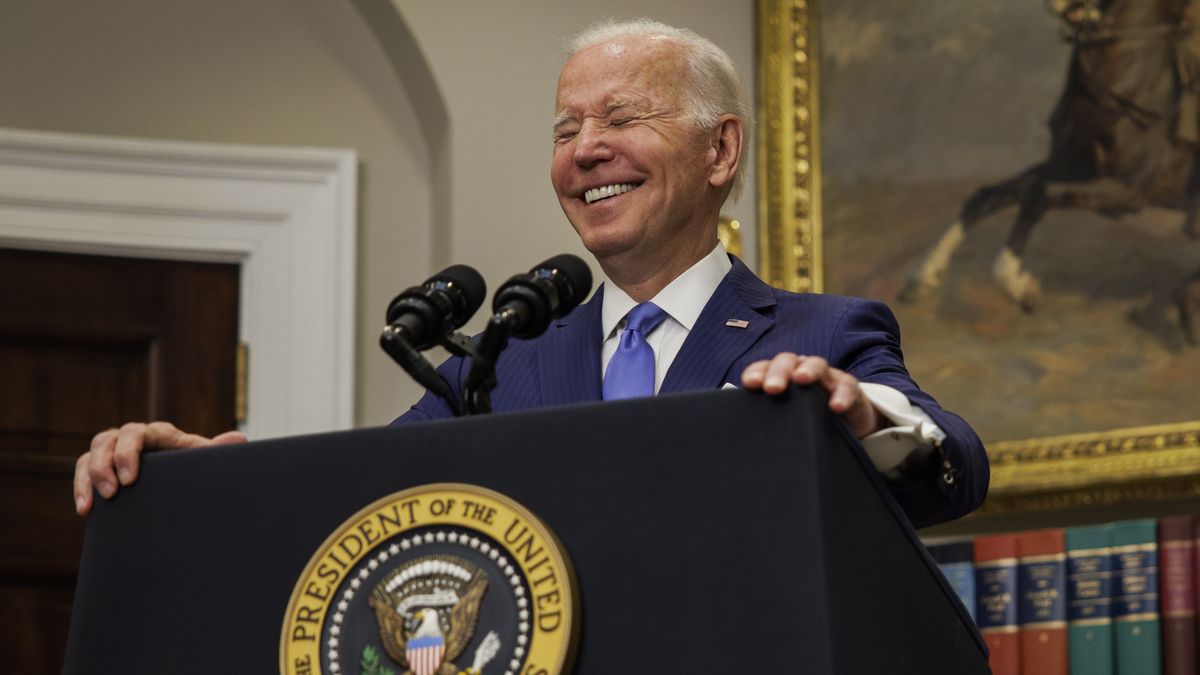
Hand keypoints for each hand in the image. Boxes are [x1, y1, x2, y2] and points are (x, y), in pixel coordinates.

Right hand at [74, 422, 245, 515]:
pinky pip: (81, 470)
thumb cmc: (195, 468)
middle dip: (104, 466)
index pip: (136, 433)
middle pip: (108, 440)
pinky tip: (85, 511)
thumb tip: (240, 438)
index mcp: (159, 434)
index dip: (128, 453)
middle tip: (114, 493)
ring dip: (89, 477)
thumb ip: (217, 451)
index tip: (130, 480)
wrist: (184, 482)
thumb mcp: (204, 461)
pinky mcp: (101, 466)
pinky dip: (80, 488)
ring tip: (95, 504)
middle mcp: (132, 437)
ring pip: (92, 452)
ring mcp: (114, 451)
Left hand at [741, 353, 882, 438]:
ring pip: (816, 364)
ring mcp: (825, 376)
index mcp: (780, 375)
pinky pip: (846, 385)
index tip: (749, 384)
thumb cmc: (804, 416)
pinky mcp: (848, 386)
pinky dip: (841, 395)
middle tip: (772, 388)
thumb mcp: (784, 416)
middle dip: (779, 372)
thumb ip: (766, 417)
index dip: (756, 373)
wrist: (844, 422)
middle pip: (787, 361)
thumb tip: (739, 434)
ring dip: (808, 371)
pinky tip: (836, 407)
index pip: (764, 368)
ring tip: (802, 380)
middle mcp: (800, 369)